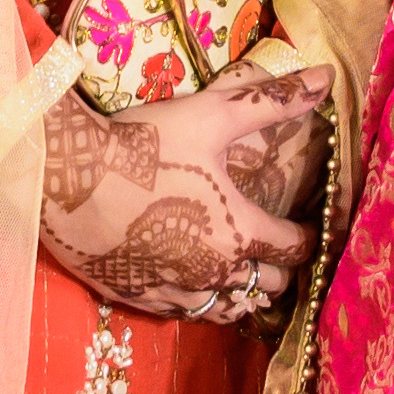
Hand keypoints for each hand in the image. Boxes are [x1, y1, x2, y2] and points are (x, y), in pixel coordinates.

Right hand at [41, 60, 323, 322]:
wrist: (65, 178)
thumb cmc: (145, 145)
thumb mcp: (213, 115)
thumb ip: (272, 102)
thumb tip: (327, 79)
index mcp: (239, 230)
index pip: (294, 247)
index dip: (308, 236)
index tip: (306, 225)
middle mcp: (215, 271)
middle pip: (268, 285)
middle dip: (278, 267)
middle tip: (273, 247)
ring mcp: (176, 290)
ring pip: (228, 309)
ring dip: (242, 293)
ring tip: (239, 273)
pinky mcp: (140, 298)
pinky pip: (184, 314)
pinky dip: (198, 301)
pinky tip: (191, 283)